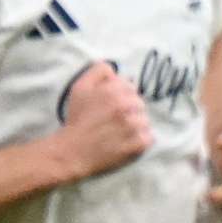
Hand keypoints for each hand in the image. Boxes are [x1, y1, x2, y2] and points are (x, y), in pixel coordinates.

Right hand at [55, 62, 153, 180]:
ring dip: (135, 126)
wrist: (72, 153)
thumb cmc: (77, 121)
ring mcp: (134, 125)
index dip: (119, 97)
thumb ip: (98, 71)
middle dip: (128, 111)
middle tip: (111, 122)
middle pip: (139, 103)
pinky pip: (149, 138)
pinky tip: (124, 143)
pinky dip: (140, 142)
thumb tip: (115, 69)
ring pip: (145, 120)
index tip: (108, 108)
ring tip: (117, 134)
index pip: (130, 87)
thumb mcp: (79, 88)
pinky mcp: (138, 144)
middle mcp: (126, 105)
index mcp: (113, 89)